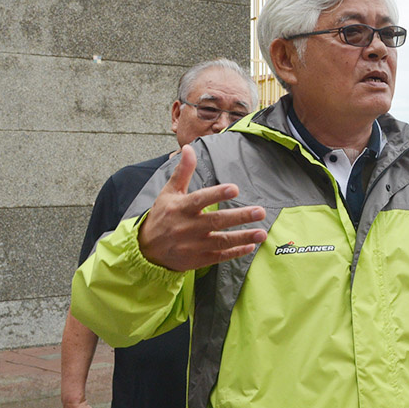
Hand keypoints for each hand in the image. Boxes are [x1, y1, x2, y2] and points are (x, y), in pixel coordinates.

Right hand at [138, 145, 267, 271]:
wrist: (146, 249)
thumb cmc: (162, 216)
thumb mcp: (169, 192)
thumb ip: (183, 171)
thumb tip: (189, 148)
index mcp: (181, 208)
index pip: (200, 199)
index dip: (217, 194)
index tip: (234, 189)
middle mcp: (187, 227)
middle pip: (216, 221)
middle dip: (240, 216)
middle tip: (260, 211)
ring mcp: (193, 245)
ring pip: (221, 241)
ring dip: (243, 237)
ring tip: (262, 233)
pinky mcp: (197, 259)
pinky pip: (219, 256)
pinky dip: (235, 252)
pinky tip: (251, 246)